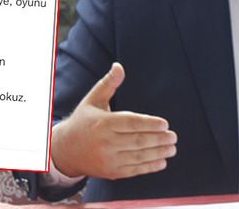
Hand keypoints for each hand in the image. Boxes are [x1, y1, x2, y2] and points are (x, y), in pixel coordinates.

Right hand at [50, 62, 177, 179]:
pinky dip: (149, 167)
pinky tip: (162, 162)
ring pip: (138, 156)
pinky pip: (134, 170)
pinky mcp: (111, 172)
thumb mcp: (93, 100)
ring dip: (158, 153)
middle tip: (173, 136)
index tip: (165, 124)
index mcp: (103, 123)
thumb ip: (109, 84)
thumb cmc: (83, 122)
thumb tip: (119, 66)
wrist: (65, 150)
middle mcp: (105, 142)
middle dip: (159, 139)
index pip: (131, 123)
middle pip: (138, 141)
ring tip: (172, 148)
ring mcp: (108, 159)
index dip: (150, 124)